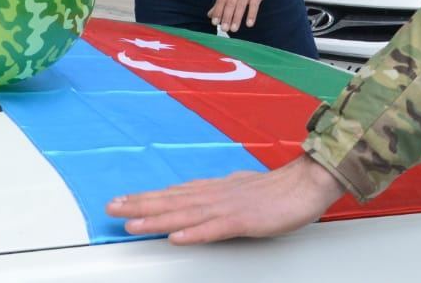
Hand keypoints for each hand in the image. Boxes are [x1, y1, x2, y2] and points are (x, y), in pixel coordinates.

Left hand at [106, 154, 345, 243]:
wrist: (309, 182)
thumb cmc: (279, 189)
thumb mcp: (240, 189)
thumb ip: (215, 194)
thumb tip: (191, 193)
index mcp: (215, 189)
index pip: (173, 194)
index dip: (146, 197)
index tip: (121, 200)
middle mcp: (216, 195)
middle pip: (172, 201)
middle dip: (140, 205)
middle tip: (111, 207)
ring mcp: (229, 207)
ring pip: (187, 214)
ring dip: (158, 219)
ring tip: (132, 223)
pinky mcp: (246, 220)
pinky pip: (216, 229)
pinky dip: (195, 233)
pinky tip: (177, 237)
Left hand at [208, 0, 269, 32]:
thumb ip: (220, 2)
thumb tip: (210, 15)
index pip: (221, 0)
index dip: (218, 11)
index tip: (214, 22)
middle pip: (230, 4)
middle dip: (227, 17)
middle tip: (224, 29)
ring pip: (241, 6)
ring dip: (237, 18)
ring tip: (234, 29)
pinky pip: (254, 6)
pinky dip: (252, 15)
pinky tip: (249, 24)